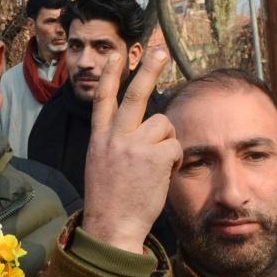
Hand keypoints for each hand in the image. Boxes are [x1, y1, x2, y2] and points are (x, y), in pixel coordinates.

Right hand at [81, 49, 181, 254]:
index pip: (103, 99)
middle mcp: (115, 137)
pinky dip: (175, 161)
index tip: (117, 55)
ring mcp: (134, 146)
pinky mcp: (154, 157)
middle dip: (149, 69)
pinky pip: (176, 146)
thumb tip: (141, 128)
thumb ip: (116, 143)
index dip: (111, 75)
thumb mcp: (101, 165)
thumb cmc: (110, 201)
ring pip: (164, 125)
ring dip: (167, 143)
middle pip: (135, 94)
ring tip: (158, 166)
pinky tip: (164, 176)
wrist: (112, 227)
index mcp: (99, 139)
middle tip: (160, 49)